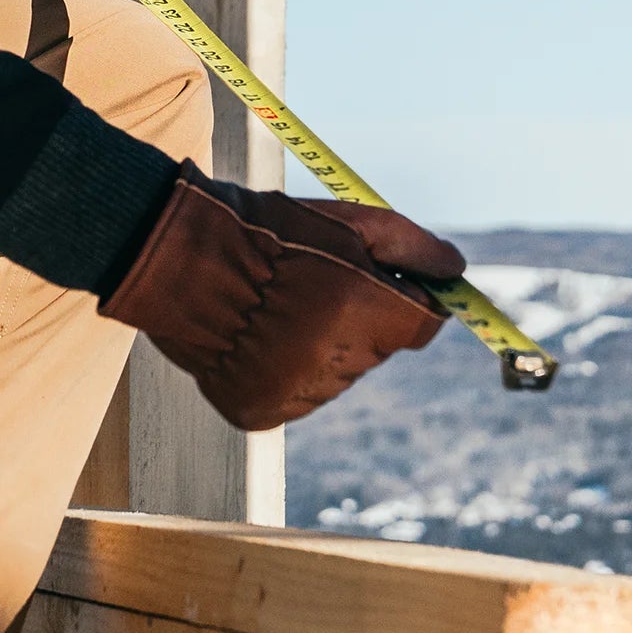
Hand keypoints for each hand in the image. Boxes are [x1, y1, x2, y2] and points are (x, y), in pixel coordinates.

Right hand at [99, 162, 466, 430]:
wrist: (174, 260)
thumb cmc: (263, 232)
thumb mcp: (344, 220)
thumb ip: (411, 245)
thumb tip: (457, 270)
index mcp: (366, 311)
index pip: (423, 323)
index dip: (403, 297)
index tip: (378, 281)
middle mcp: (337, 362)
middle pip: (376, 348)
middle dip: (356, 318)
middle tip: (308, 285)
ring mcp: (298, 393)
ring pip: (334, 373)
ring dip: (318, 346)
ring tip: (273, 310)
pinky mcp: (262, 412)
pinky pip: (294, 395)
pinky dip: (281, 370)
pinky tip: (254, 338)